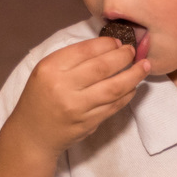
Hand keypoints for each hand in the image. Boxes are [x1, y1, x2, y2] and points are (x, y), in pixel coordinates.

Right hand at [9, 37, 149, 156]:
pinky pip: (115, 105)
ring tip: (144, 66)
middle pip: (103, 67)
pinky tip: (133, 86)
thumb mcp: (47, 72)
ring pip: (114, 88)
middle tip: (133, 51)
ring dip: (133, 76)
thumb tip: (109, 46)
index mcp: (50, 69)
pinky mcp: (89, 123)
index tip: (118, 42)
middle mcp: (63, 87)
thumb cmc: (41, 97)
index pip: (85, 50)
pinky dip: (127, 94)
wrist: (32, 134)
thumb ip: (73, 59)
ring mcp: (78, 107)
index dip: (106, 44)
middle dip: (123, 57)